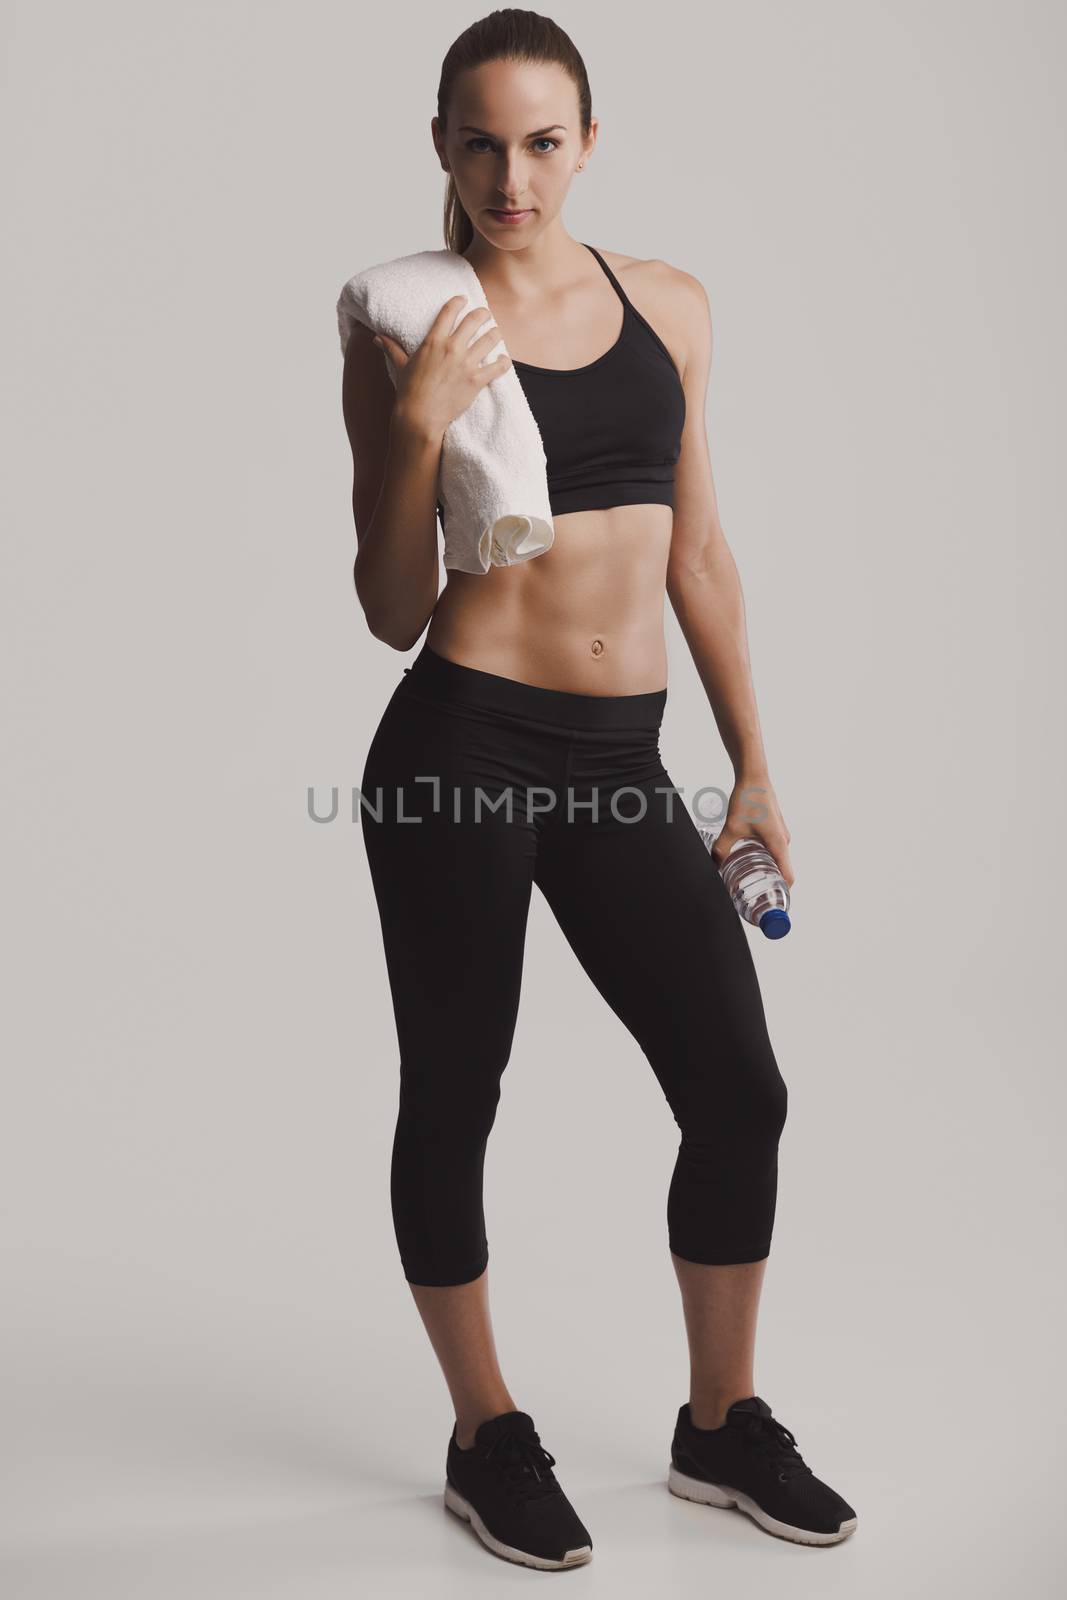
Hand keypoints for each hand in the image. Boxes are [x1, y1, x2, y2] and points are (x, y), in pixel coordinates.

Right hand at [373, 296, 511, 440]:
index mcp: (434, 341)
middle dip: (483, 314)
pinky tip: (504, 360)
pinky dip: (503, 362)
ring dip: (495, 334)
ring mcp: (466, 364)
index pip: (449, 312)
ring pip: (490, 339)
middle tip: (485, 314)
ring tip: (496, 333)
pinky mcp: (476, 381)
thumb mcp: (400, 366)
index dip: (458, 302)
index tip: (464, 300)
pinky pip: (497, 367)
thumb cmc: (409, 391)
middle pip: (475, 320)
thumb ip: (392, 348)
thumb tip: (376, 337)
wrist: (420, 416)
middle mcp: (452, 348)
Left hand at [711, 774, 793, 887]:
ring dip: (767, 870)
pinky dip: (765, 857)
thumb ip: (722, 849)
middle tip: (755, 895)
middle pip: (782, 870)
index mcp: (779, 844)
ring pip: (777, 859)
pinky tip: (749, 858)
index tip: (771, 903)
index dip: (781, 892)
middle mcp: (784, 841)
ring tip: (750, 879)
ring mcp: (781, 834)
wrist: (754, 776)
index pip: (788, 877)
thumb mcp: (731, 828)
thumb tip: (714, 865)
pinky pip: (774, 849)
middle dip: (770, 884)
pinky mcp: (776, 828)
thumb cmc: (749, 799)